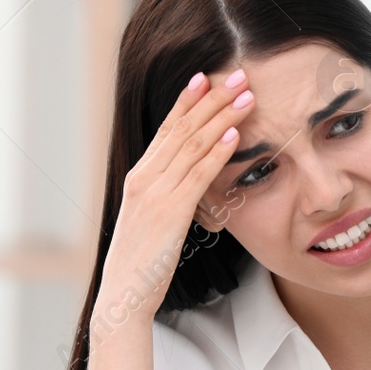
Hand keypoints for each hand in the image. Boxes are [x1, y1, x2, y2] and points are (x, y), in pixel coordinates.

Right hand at [94, 68, 254, 334]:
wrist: (123, 296)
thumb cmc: (143, 262)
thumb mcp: (155, 221)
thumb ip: (169, 196)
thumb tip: (190, 184)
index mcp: (140, 176)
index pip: (168, 129)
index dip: (188, 101)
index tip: (207, 76)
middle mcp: (144, 177)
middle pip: (183, 128)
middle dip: (212, 98)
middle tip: (238, 73)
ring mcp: (155, 193)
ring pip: (193, 145)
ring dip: (223, 117)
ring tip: (247, 95)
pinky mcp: (169, 213)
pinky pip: (197, 176)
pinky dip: (217, 153)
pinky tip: (235, 136)